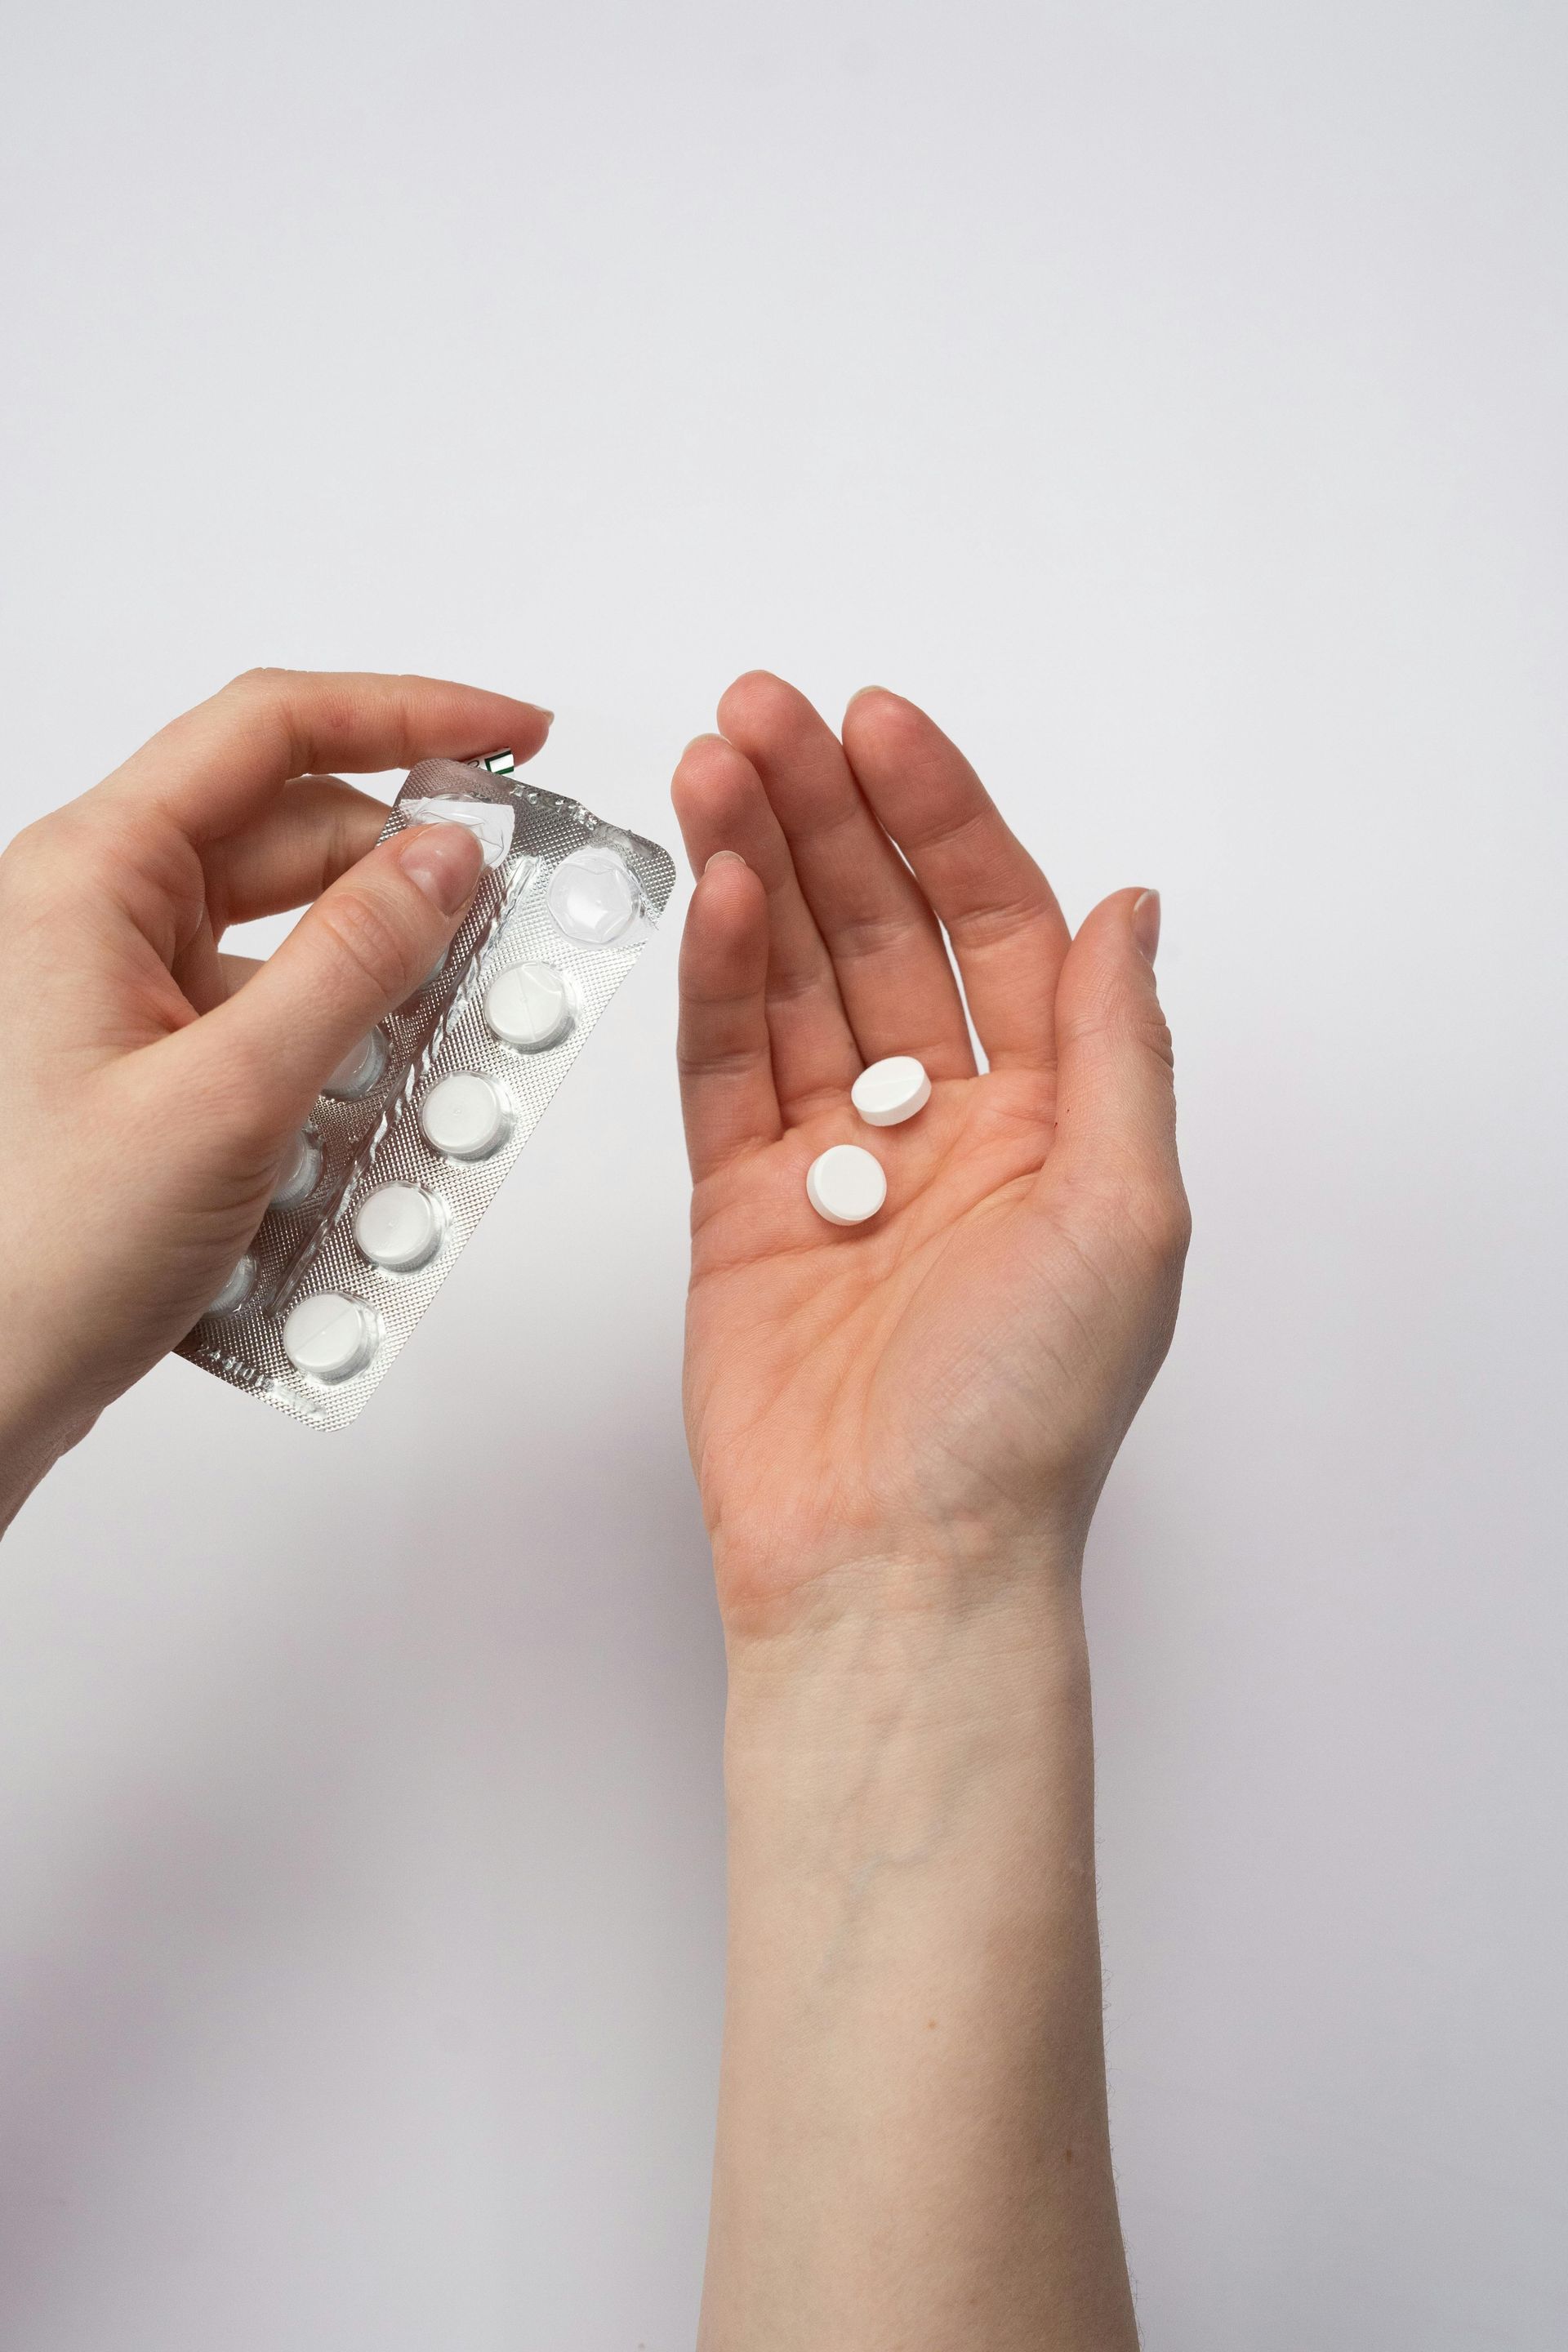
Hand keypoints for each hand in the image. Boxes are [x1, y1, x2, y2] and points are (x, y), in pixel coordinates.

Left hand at [0, 668, 548, 1517]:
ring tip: (454, 1051)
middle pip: (292, 838)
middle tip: (518, 927)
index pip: (269, 734)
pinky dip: (340, 1057)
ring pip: (289, 939)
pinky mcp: (144, 1064)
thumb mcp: (231, 1099)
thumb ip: (356, 965)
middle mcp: (97, 914)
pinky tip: (382, 1122)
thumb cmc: (35, 1255)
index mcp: (91, 878)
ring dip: (381, 988)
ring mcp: (117, 991)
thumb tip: (450, 860)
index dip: (405, 717)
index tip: (513, 739)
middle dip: (411, 882)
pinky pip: (268, 1020)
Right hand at [673, 674, 1187, 1627]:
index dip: (942, 818)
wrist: (891, 1560)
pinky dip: (715, 976)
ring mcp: (835, 1158)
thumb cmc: (1023, 1415)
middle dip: (826, 814)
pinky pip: (724, 1065)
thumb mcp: (1125, 1210)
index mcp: (1053, 1118)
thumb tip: (1132, 905)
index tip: (881, 725)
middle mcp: (946, 1124)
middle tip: (763, 712)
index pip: (994, 926)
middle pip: (879, 930)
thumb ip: (1116, 1046)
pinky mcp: (741, 1205)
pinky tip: (709, 891)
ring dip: (755, 866)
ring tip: (713, 764)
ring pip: (790, 977)